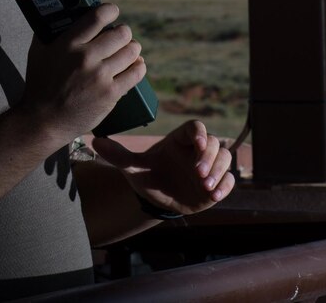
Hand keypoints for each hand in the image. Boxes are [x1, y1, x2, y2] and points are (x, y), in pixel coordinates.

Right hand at [21, 3, 145, 143]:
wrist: (44, 120)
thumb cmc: (40, 85)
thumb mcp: (38, 52)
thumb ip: (50, 32)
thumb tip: (61, 14)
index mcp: (69, 43)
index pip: (99, 16)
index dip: (111, 10)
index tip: (113, 12)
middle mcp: (86, 56)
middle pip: (121, 33)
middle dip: (123, 33)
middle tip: (120, 37)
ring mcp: (100, 76)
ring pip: (132, 51)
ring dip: (132, 49)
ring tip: (128, 51)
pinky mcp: (111, 93)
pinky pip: (136, 73)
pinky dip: (138, 67)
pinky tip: (136, 65)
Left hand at [91, 120, 234, 215]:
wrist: (157, 198)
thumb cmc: (148, 176)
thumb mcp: (133, 167)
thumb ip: (118, 155)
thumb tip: (95, 141)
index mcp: (180, 140)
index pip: (196, 128)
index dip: (200, 134)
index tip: (198, 145)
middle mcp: (198, 150)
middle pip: (215, 143)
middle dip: (209, 157)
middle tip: (197, 173)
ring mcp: (210, 167)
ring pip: (225, 158)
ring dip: (219, 170)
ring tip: (205, 185)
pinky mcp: (217, 183)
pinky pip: (230, 179)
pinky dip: (225, 185)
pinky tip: (213, 195)